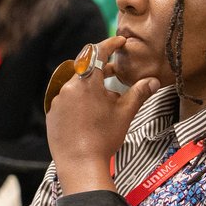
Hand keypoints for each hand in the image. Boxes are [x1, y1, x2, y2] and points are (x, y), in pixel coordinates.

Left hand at [47, 36, 159, 191]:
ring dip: (89, 87)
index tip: (119, 41)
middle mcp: (68, 86)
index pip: (97, 52)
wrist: (80, 164)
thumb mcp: (124, 113)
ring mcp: (57, 100)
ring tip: (105, 101)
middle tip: (114, 73)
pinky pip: (66, 100)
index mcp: (86, 81)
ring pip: (76, 85)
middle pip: (85, 69)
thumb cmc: (104, 138)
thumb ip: (138, 93)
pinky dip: (78, 101)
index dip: (110, 44)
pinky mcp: (51, 113)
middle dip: (101, 70)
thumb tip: (153, 81)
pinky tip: (88, 114)